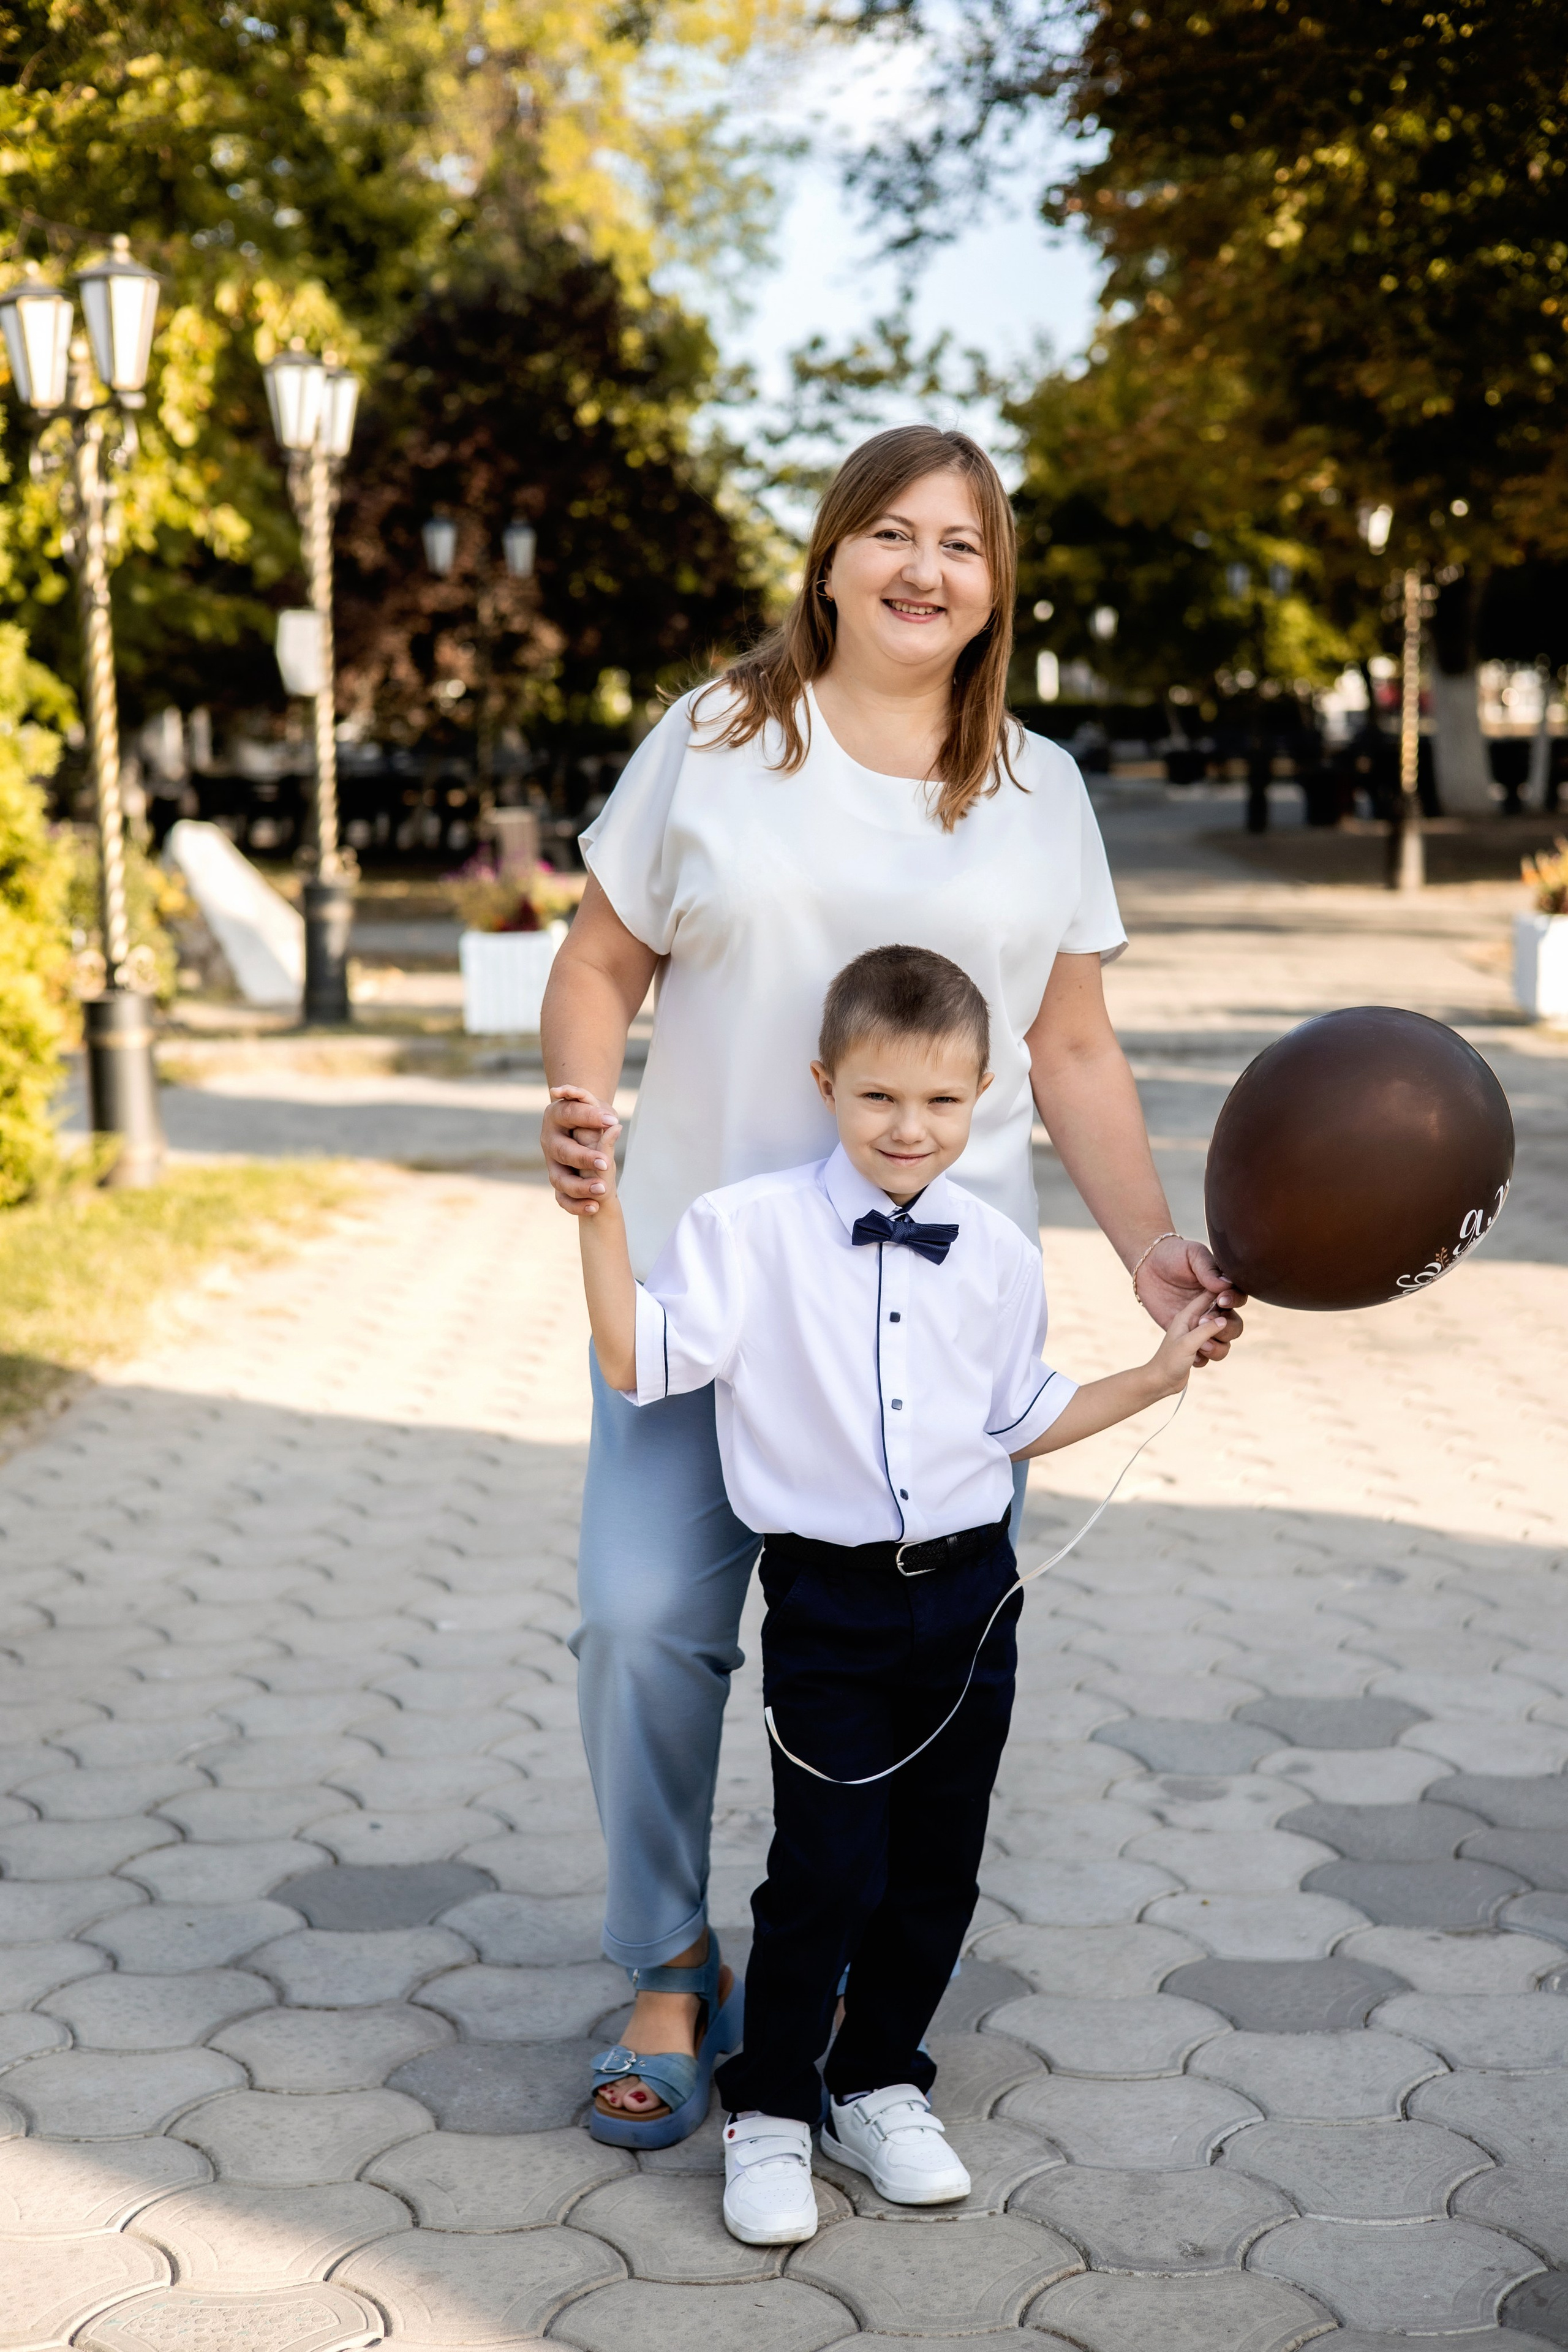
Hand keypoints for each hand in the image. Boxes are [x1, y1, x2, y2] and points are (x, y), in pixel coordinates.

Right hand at [545, 1085, 621, 1217]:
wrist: (581, 1131)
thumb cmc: (592, 1117)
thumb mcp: (597, 1108)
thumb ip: (599, 1110)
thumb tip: (614, 1126)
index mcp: (556, 1115)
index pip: (571, 1113)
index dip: (590, 1117)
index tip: (613, 1121)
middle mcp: (550, 1140)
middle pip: (563, 1151)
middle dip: (584, 1158)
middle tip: (605, 1164)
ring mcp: (552, 1163)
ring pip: (559, 1179)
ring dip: (580, 1186)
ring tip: (603, 1190)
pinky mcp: (557, 1182)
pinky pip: (562, 1199)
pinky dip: (576, 1205)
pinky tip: (594, 1207)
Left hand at [1134, 1234, 1244, 1362]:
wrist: (1146, 1269)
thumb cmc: (1171, 1257)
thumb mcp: (1192, 1255)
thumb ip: (1208, 1270)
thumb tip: (1226, 1286)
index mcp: (1220, 1289)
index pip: (1238, 1300)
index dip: (1234, 1303)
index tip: (1220, 1301)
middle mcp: (1214, 1308)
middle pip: (1234, 1325)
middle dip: (1226, 1328)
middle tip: (1204, 1322)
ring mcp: (1201, 1324)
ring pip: (1224, 1343)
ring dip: (1218, 1347)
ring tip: (1202, 1346)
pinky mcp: (1188, 1337)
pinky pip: (1203, 1355)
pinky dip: (1201, 1358)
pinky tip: (1192, 1356)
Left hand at [1150, 1292, 1232, 1392]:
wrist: (1161, 1382)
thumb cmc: (1169, 1360)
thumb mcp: (1187, 1343)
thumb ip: (1206, 1330)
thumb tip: (1224, 1320)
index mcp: (1188, 1315)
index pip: (1209, 1296)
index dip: (1222, 1296)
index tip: (1227, 1303)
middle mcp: (1196, 1323)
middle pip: (1223, 1319)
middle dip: (1221, 1332)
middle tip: (1206, 1342)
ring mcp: (1200, 1337)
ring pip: (1223, 1339)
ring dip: (1214, 1348)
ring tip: (1199, 1352)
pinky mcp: (1203, 1350)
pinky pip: (1218, 1351)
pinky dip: (1208, 1358)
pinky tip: (1194, 1361)